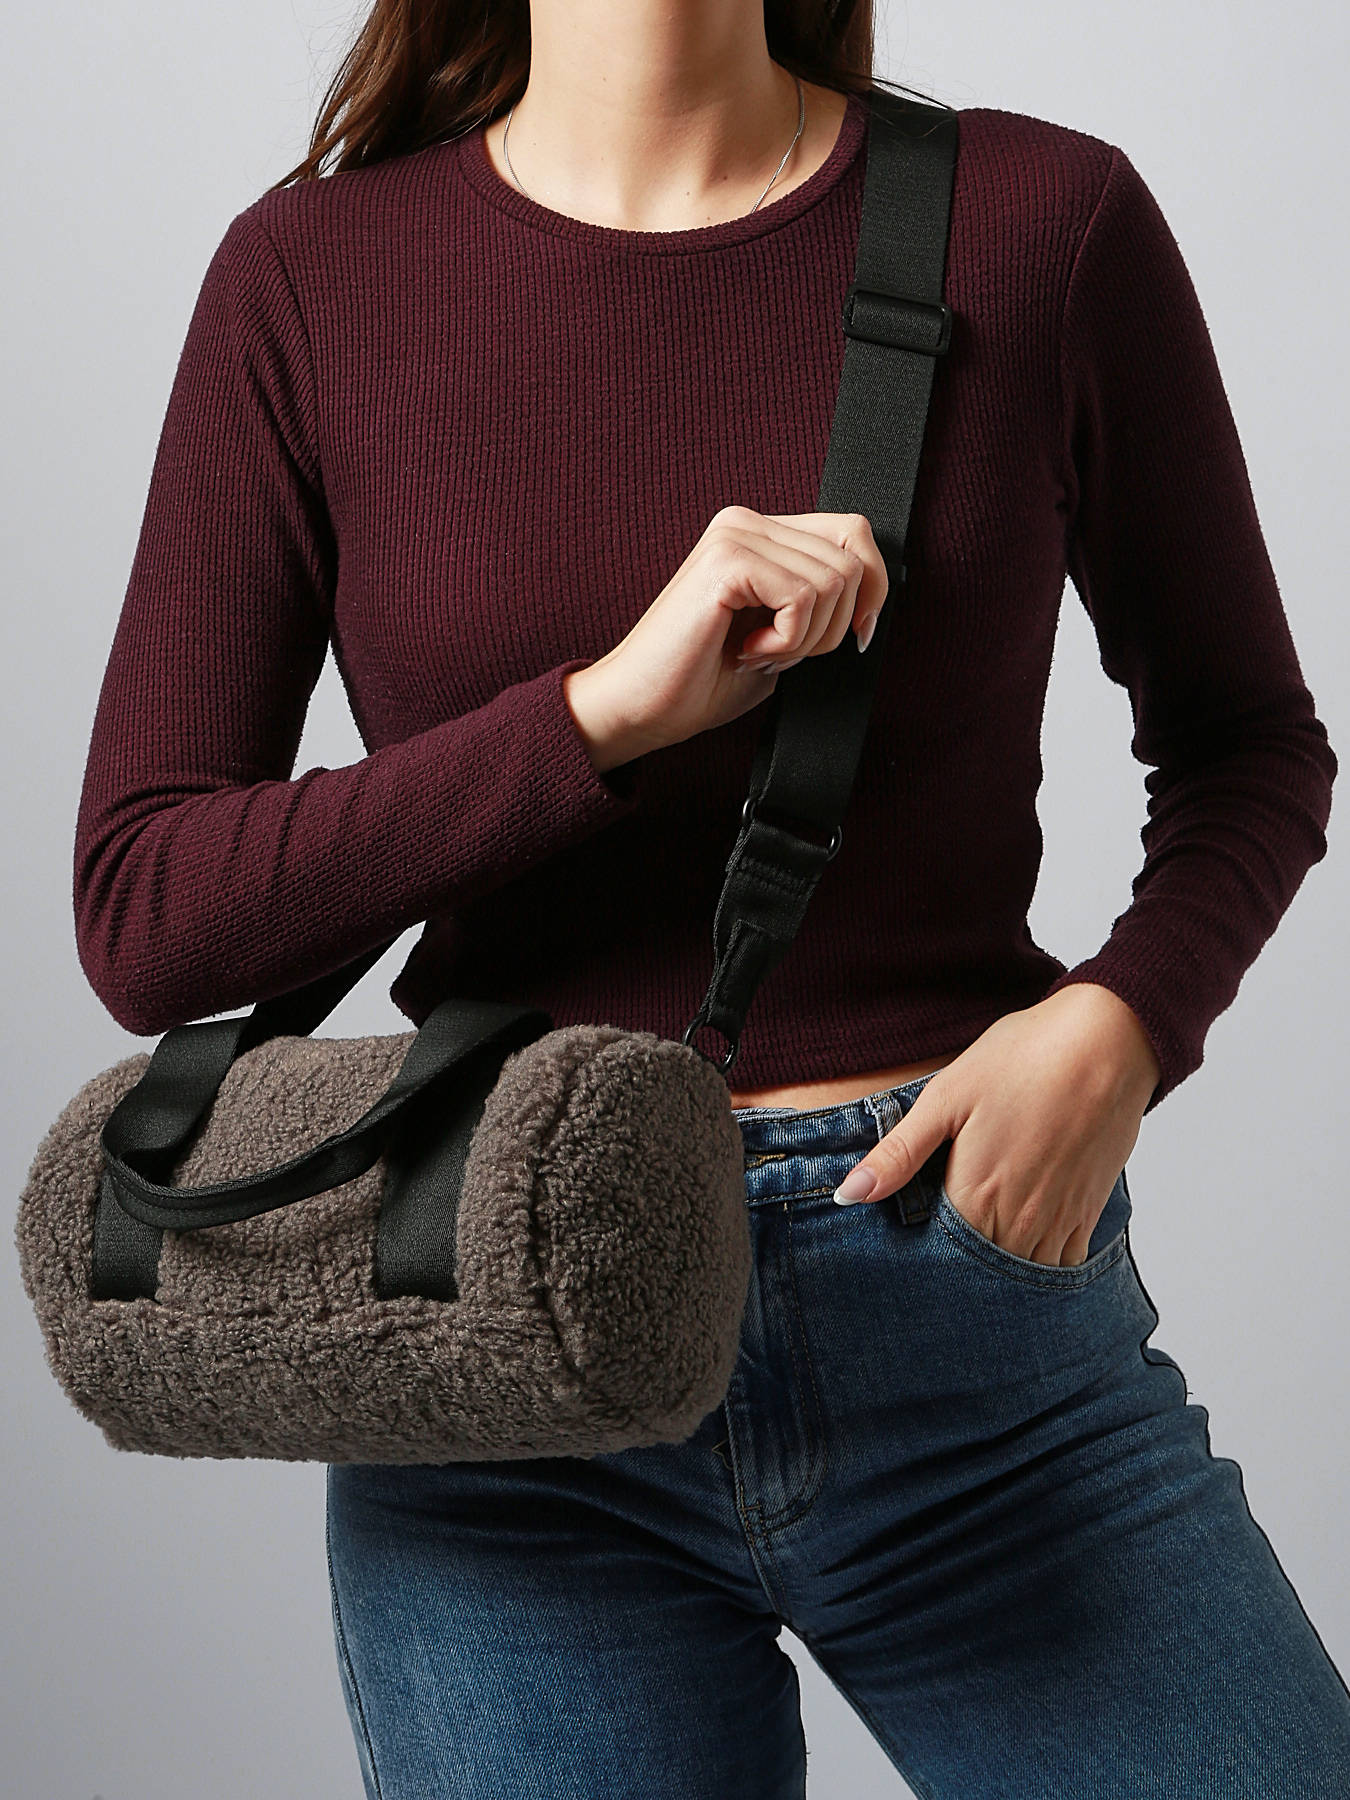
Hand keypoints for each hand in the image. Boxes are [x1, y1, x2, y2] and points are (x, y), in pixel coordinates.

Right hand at [564, 504, 889, 766]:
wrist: (640, 708)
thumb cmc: (701, 681)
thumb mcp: (783, 636)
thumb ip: (818, 604)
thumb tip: (871, 597)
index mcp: (759, 533)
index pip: (855, 533)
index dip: (872, 589)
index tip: (854, 639)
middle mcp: (746, 522)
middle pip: (853, 558)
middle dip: (834, 626)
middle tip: (780, 652)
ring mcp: (735, 535)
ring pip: (834, 581)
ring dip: (805, 638)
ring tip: (757, 653)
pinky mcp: (727, 560)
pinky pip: (803, 598)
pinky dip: (786, 641)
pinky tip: (745, 651)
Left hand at [832, 985, 1162, 1265]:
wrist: (1107, 1042)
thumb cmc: (1022, 1059)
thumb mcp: (946, 1098)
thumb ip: (898, 1155)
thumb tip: (848, 1196)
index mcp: (975, 1196)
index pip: (936, 1257)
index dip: (918, 1255)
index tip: (904, 1249)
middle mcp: (1018, 1222)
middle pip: (978, 1273)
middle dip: (956, 1270)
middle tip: (937, 1256)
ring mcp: (1058, 1221)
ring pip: (1019, 1274)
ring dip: (997, 1270)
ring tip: (976, 1250)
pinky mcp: (1088, 1212)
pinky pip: (1059, 1265)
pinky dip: (1037, 1264)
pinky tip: (1020, 1241)